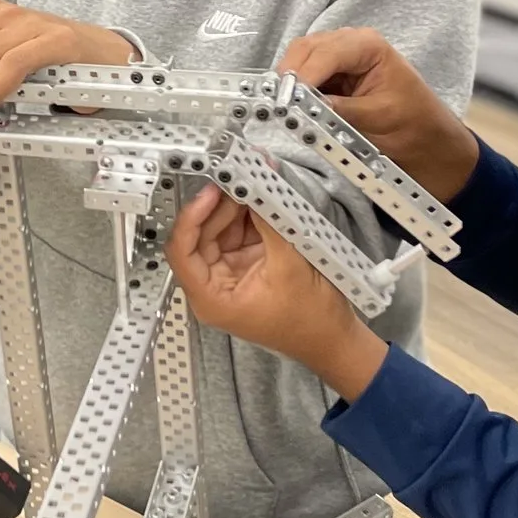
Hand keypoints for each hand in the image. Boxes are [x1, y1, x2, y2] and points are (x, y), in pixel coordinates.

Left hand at [167, 186, 387, 399]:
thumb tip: (254, 189)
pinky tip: (262, 198)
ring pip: (222, 231)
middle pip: (202, 236)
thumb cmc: (311, 321)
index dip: (192, 217)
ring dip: (238, 207)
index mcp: (211, 298)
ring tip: (254, 182)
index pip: (182, 252)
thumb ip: (269, 223)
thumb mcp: (289, 264)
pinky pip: (241, 234)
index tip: (210, 193)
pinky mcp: (247, 267)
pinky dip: (252, 216)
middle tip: (240, 179)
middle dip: (221, 206)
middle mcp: (214, 287)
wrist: (334, 339)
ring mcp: (230, 275)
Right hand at [277, 28, 479, 202]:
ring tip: (283, 110)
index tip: (285, 100)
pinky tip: (291, 109)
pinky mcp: (330, 75)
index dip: (302, 75)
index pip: (325, 53)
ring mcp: (337, 57)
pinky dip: (295, 92)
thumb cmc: (413, 124)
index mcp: (368, 45)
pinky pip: (304, 77)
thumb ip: (342, 110)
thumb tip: (305, 107)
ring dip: (289, 84)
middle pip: (305, 50)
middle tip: (277, 107)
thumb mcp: (379, 118)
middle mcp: (349, 43)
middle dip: (290, 77)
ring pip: (299, 62)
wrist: (427, 140)